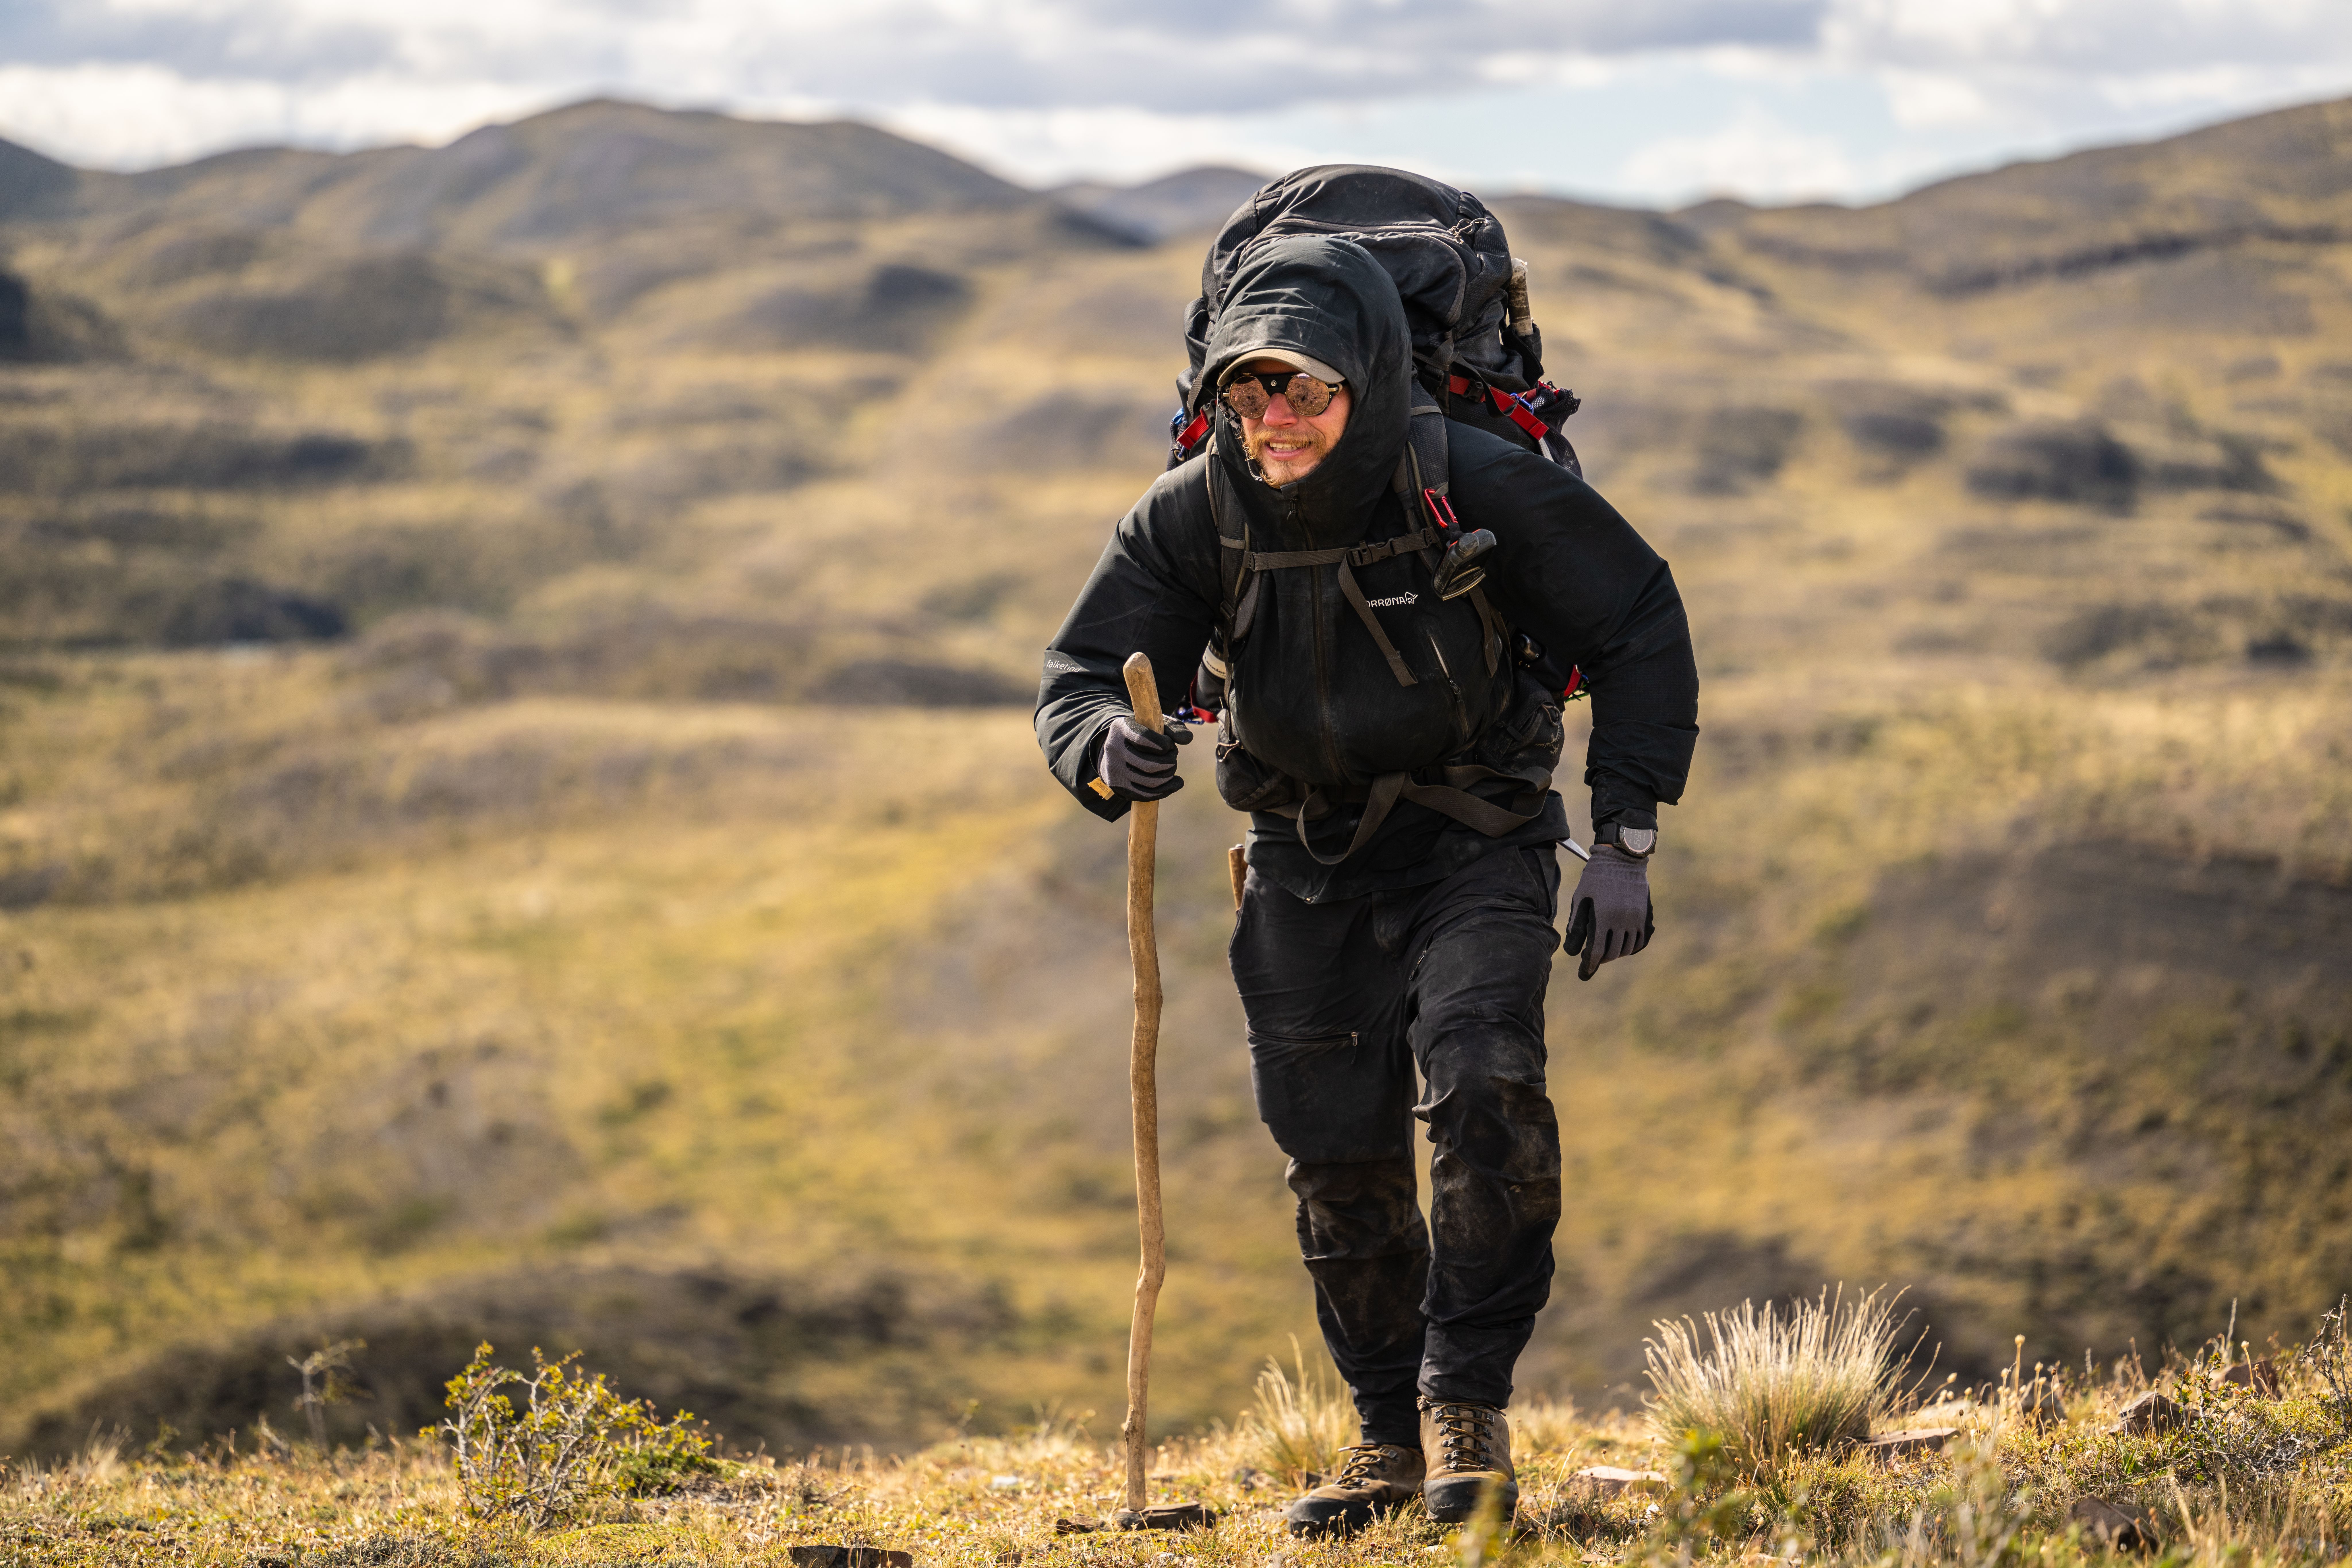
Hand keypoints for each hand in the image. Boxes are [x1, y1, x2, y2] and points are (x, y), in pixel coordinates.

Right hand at [1101, 713, 1190, 800]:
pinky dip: (1166, 790)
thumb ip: (1175, 728)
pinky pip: (1146, 795)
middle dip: (1169, 762)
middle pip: (1148, 765)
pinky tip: (1176, 783)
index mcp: (1121, 728)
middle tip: (1173, 757)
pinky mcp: (1119, 787)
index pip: (1143, 739)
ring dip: (1168, 775)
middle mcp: (1113, 750)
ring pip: (1150, 782)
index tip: (1168, 744)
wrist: (1117, 750)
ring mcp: (1114, 771)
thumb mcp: (1157, 725)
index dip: (1163, 744)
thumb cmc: (1143, 734)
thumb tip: (1187, 739)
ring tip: (1171, 767)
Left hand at [1564, 844, 1652, 980]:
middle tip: (1592, 958)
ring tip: (1604, 949)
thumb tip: (1572, 952)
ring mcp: (1636, 918)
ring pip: (1626, 949)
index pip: (1597, 952)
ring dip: (1614, 954)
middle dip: (1600, 960)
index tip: (1583, 974)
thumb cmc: (1595, 878)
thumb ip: (1576, 926)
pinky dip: (1629, 947)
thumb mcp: (1580, 898)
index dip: (1589, 966)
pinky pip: (1640, 941)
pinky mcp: (1645, 916)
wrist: (1622, 858)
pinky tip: (1620, 944)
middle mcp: (1623, 920)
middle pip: (1612, 953)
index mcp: (1604, 916)